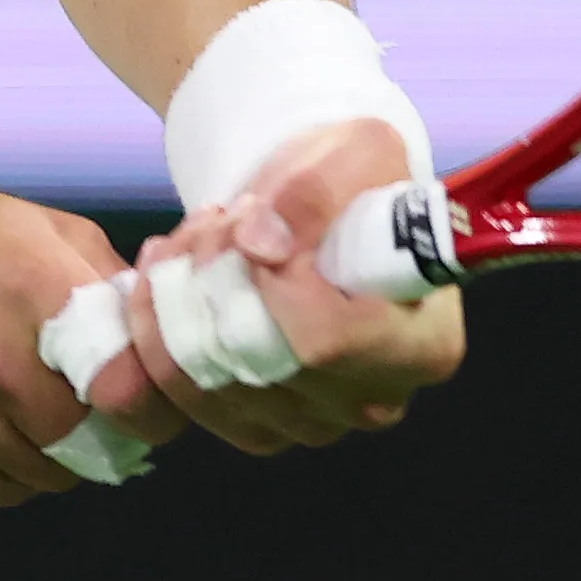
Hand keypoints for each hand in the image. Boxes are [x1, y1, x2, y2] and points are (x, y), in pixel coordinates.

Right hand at [0, 178, 183, 504]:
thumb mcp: (29, 222)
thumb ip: (101, 274)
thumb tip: (153, 327)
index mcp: (33, 288)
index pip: (129, 387)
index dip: (153, 404)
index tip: (151, 400)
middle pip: (91, 440)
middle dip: (107, 430)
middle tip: (97, 409)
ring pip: (47, 476)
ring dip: (59, 454)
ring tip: (37, 411)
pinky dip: (12, 470)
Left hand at [124, 117, 465, 454]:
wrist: (322, 208)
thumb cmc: (357, 180)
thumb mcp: (359, 152)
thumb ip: (317, 192)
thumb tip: (260, 242)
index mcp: (424, 344)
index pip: (328, 341)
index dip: (270, 283)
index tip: (250, 220)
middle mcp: (376, 401)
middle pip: (262, 365)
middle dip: (213, 279)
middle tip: (211, 217)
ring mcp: (316, 425)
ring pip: (213, 383)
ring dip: (177, 300)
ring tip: (187, 238)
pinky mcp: (261, 429)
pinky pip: (185, 397)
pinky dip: (157, 332)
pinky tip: (165, 276)